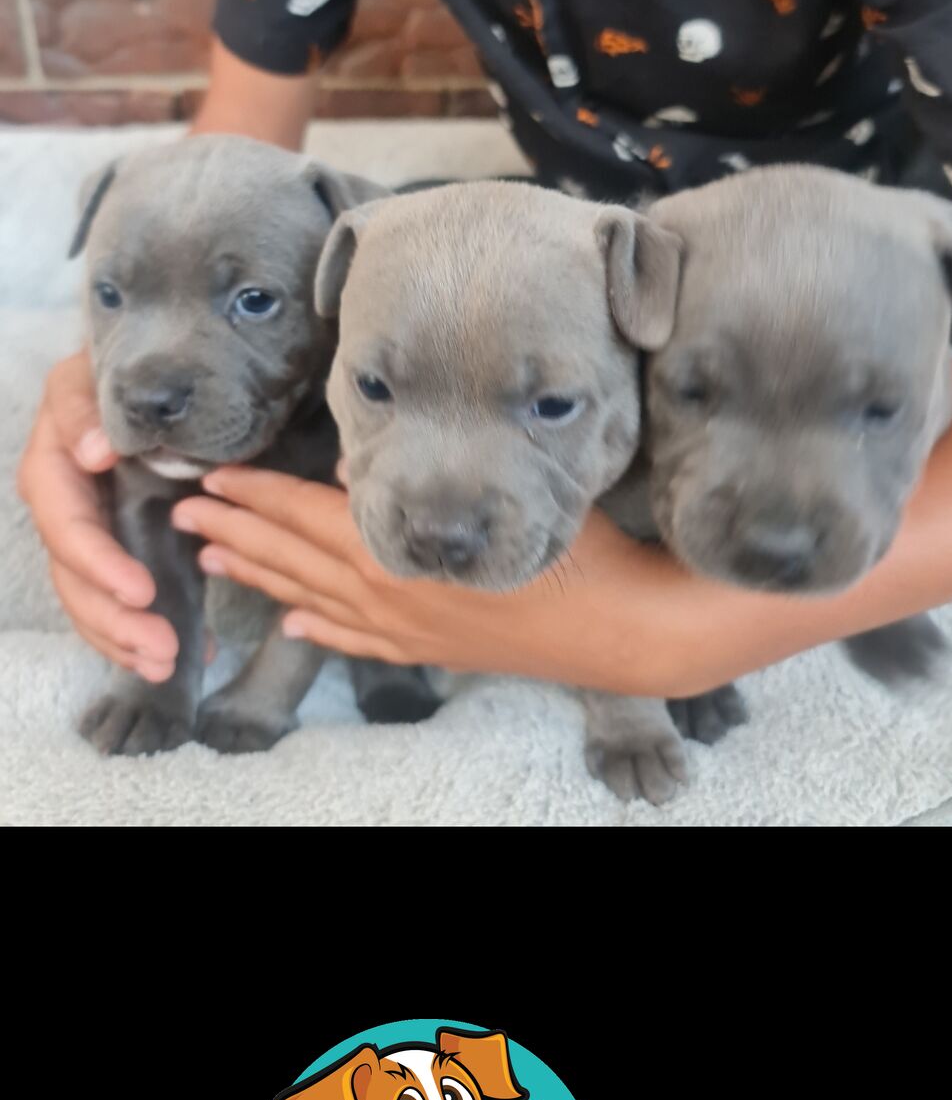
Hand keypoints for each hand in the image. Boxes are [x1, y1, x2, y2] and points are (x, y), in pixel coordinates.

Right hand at [17, 350, 179, 682]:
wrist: (156, 369)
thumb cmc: (127, 369)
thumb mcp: (95, 375)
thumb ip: (88, 411)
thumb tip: (94, 454)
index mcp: (54, 465)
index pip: (67, 526)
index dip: (99, 565)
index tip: (142, 592)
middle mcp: (65, 507)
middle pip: (75, 577)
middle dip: (113, 620)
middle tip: (161, 650)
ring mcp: (91, 532)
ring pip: (92, 599)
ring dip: (125, 639)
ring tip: (166, 666)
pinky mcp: (120, 548)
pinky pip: (120, 599)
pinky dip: (147, 630)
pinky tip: (191, 655)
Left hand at [170, 468, 670, 692]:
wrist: (623, 626)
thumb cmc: (573, 546)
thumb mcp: (498, 488)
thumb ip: (421, 472)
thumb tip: (357, 449)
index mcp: (395, 549)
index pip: (301, 512)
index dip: (252, 493)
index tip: (207, 476)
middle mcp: (388, 592)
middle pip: (291, 555)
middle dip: (233, 531)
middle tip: (180, 512)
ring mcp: (407, 628)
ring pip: (312, 598)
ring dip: (259, 577)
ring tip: (212, 560)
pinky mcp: (432, 650)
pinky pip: (356, 642)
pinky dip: (318, 630)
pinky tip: (292, 625)